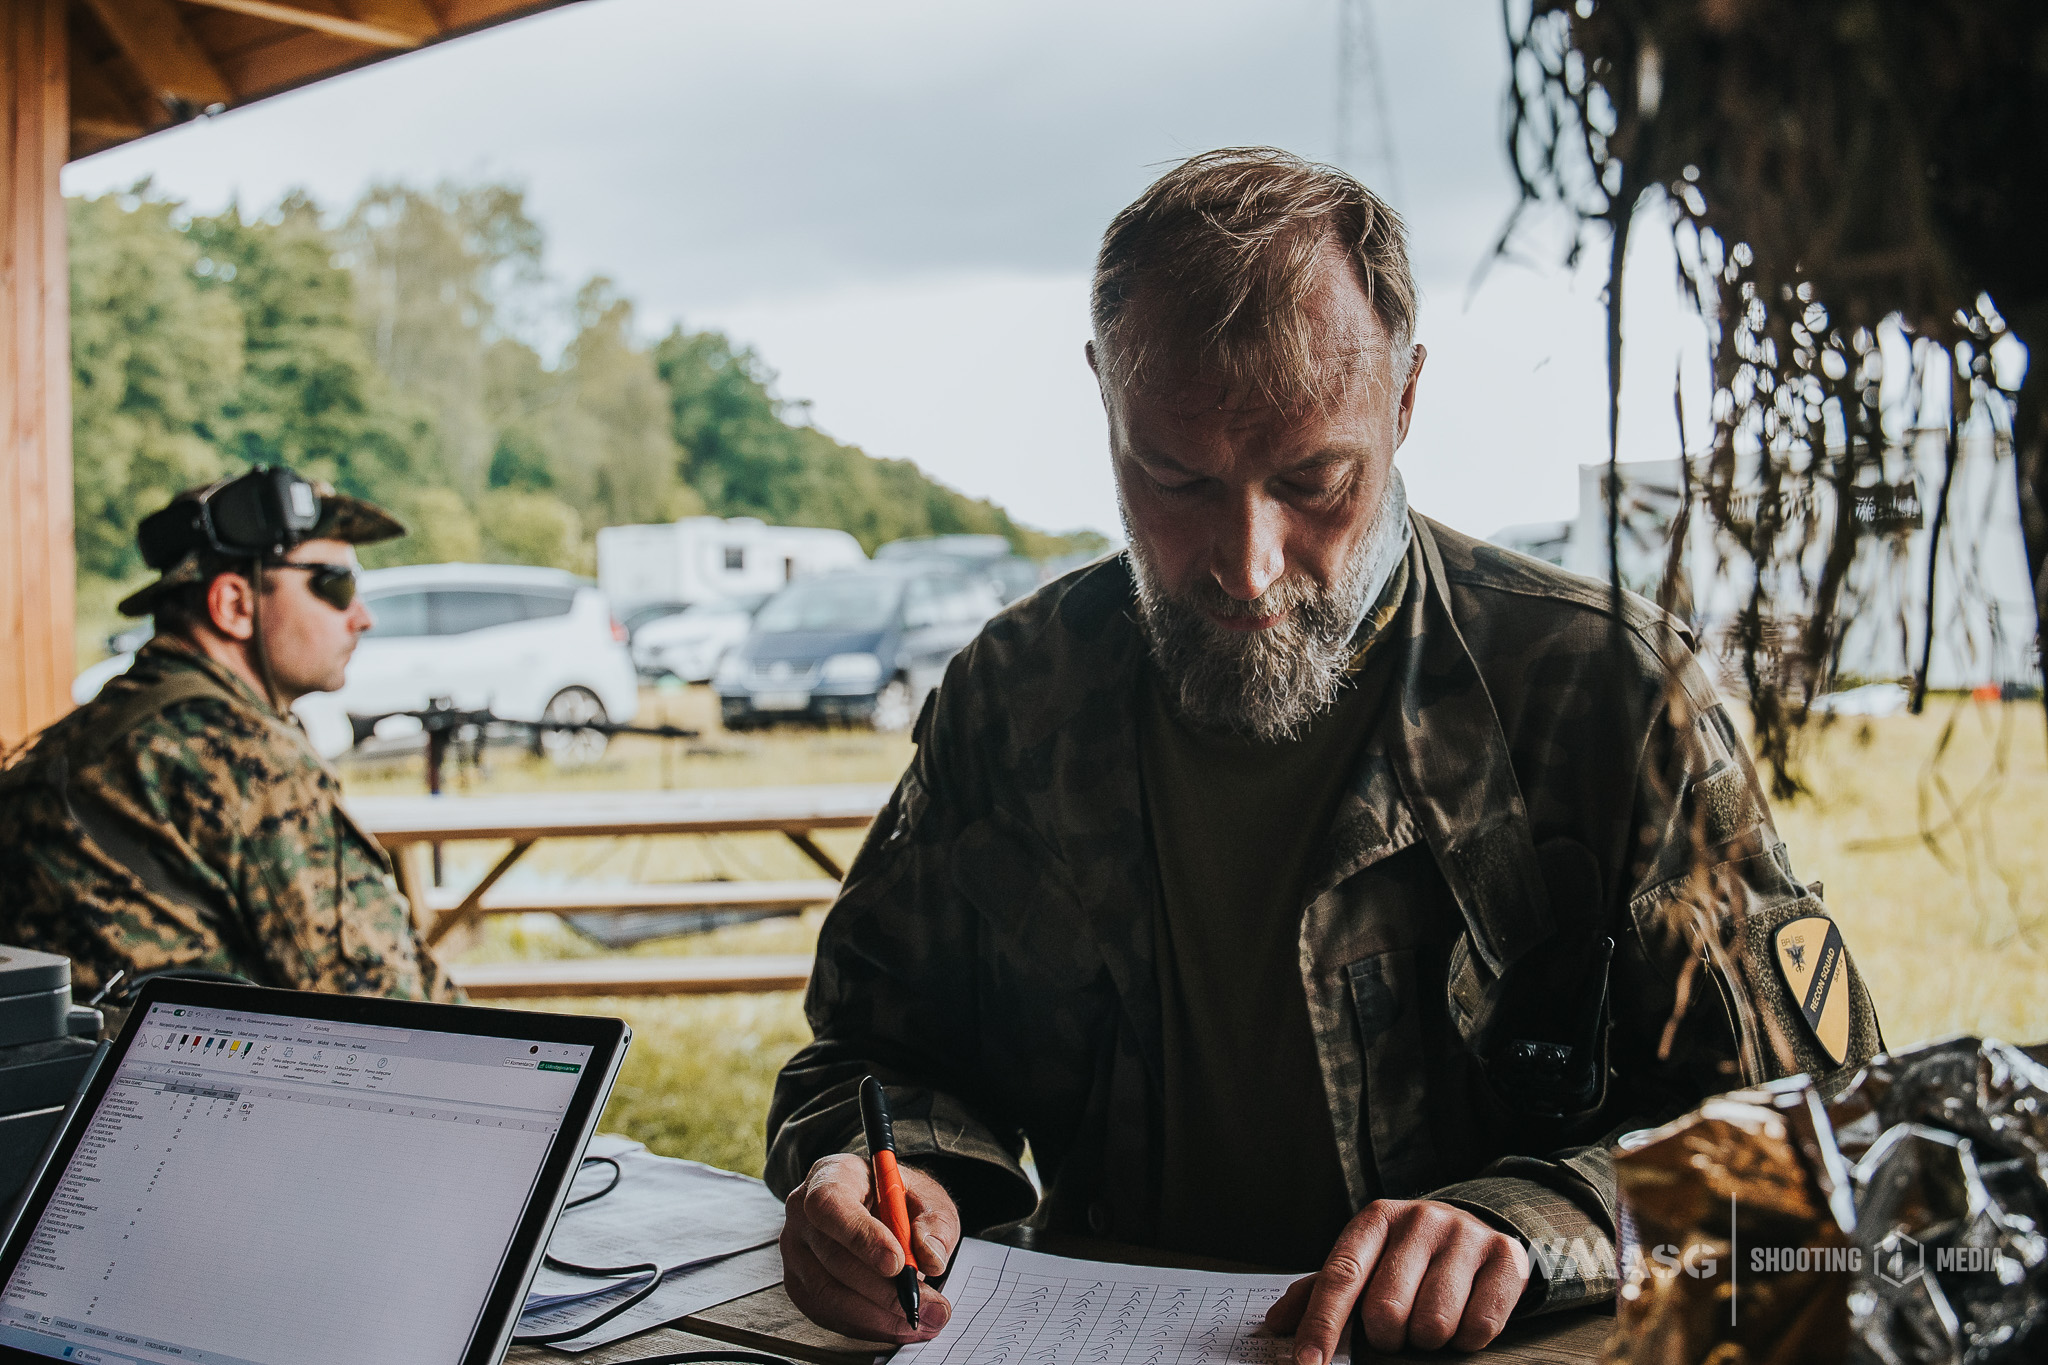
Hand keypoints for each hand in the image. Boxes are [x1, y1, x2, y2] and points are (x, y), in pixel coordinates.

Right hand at [782, 1152, 960, 1342]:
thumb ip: (934, 1222)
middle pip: (833, 1257)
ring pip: (829, 1293)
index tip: (898, 1263)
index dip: (860, 1237)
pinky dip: (865, 1325)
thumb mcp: (927, 1197)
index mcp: (832, 1176)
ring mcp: (796, 1252)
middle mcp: (802, 1213)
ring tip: (919, 1320)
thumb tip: (931, 1257)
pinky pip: (827, 1313)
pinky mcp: (799, 1284)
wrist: (878, 1206)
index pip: (830, 1205)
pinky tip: (896, 1325)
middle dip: (883, 1290)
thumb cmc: (898, 1199)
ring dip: (878, 1315)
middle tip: (927, 1305)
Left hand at [1262, 1199, 1529, 1356]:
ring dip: (1426, 1340)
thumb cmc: (1405, 1256)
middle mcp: (1419, 1219)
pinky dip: (1465, 1340)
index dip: (1323, 1324)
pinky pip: (1478, 1329)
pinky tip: (1462, 1318)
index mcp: (1374, 1219)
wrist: (1474, 1227)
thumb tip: (1276, 1325)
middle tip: (1395, 1329)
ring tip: (1428, 1321)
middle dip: (1386, 1336)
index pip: (1341, 1277)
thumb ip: (1318, 1293)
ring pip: (1433, 1324)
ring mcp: (1464, 1235)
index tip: (1308, 1364)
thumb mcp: (1363, 1262)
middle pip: (1387, 1309)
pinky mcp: (1505, 1256)